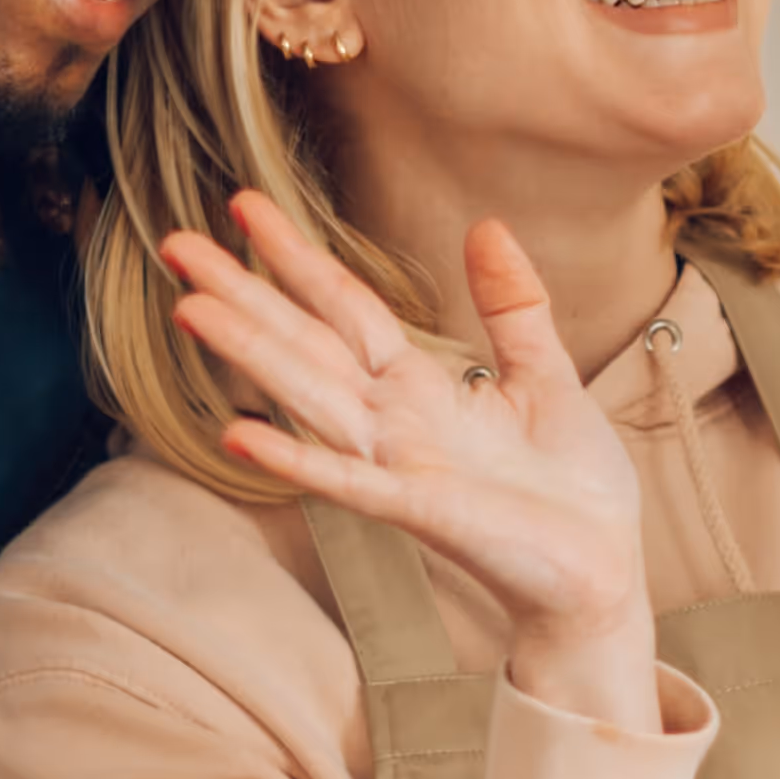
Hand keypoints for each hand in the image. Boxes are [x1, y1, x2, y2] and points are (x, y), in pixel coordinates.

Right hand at [167, 193, 661, 732]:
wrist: (603, 572)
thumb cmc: (571, 487)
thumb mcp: (546, 374)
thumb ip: (511, 306)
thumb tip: (487, 226)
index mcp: (421, 387)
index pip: (343, 306)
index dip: (296, 257)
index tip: (244, 206)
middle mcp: (394, 423)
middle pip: (304, 343)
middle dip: (242, 294)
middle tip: (175, 244)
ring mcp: (399, 466)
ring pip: (310, 398)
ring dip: (250, 355)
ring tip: (189, 309)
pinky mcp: (421, 510)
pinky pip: (348, 481)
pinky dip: (295, 460)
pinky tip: (239, 437)